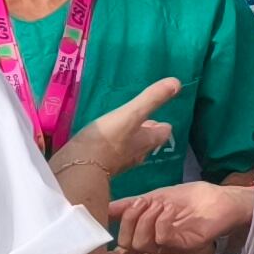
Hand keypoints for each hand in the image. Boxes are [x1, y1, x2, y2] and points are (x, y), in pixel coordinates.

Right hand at [50, 77, 181, 212]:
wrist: (77, 170)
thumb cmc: (105, 140)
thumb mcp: (130, 114)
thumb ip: (151, 99)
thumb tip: (177, 82)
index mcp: (146, 141)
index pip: (162, 133)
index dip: (162, 126)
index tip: (159, 119)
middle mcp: (136, 154)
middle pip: (147, 142)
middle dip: (145, 132)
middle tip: (141, 122)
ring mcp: (118, 163)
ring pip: (130, 149)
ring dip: (128, 140)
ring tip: (121, 130)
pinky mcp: (100, 168)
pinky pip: (111, 155)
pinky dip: (110, 147)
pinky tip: (100, 142)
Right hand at [115, 179, 249, 253]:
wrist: (222, 198)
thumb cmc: (190, 199)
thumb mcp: (154, 197)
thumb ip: (130, 205)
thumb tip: (104, 208)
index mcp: (146, 235)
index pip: (121, 249)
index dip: (108, 242)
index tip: (104, 224)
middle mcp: (156, 244)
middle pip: (127, 245)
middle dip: (128, 220)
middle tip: (142, 202)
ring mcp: (170, 247)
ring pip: (141, 244)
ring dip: (145, 219)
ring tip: (158, 205)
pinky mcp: (185, 246)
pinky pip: (161, 240)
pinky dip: (160, 222)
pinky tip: (169, 211)